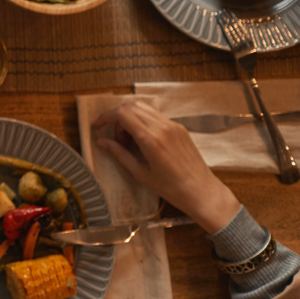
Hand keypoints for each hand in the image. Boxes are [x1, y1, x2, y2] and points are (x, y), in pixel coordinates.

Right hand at [92, 102, 240, 232]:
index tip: (97, 126)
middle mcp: (162, 127)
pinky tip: (143, 140)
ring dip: (130, 118)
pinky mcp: (179, 128)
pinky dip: (143, 121)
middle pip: (131, 106)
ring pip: (143, 108)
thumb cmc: (170, 188)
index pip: (122, 114)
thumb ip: (119, 154)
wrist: (202, 191)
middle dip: (117, 118)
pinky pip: (155, 116)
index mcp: (151, 139)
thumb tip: (100, 142)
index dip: (105, 117)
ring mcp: (173, 125)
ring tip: (129, 139)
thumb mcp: (140, 173)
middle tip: (116, 138)